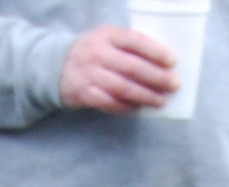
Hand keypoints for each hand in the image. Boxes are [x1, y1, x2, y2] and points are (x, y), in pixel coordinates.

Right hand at [58, 25, 177, 110]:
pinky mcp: (84, 93)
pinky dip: (126, 107)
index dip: (155, 51)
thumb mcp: (106, 39)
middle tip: (173, 84)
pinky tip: (139, 108)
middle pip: (132, 67)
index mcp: (106, 35)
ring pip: (122, 87)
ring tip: (160, 101)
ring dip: (144, 96)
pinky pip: (110, 103)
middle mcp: (97, 53)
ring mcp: (90, 74)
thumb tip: (160, 63)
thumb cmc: (91, 52)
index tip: (172, 61)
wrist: (55, 65)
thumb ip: (128, 46)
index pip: (135, 41)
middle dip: (156, 77)